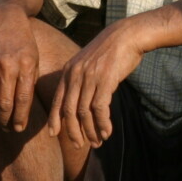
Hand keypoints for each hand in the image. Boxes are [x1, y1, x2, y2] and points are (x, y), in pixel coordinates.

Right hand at [0, 8, 40, 131]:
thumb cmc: (24, 44)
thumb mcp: (34, 61)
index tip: (20, 128)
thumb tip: (24, 112)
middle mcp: (7, 65)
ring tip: (0, 123)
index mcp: (26, 65)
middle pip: (4, 104)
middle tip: (10, 130)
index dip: (21, 118)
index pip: (23, 100)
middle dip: (7, 121)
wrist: (4, 20)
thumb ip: (30, 84)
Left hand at [49, 20, 144, 145]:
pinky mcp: (105, 80)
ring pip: (84, 113)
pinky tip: (107, 132)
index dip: (55, 119)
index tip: (53, 134)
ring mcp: (89, 77)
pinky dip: (102, 124)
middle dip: (72, 131)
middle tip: (79, 145)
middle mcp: (75, 75)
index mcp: (68, 71)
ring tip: (97, 142)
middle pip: (68, 111)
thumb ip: (79, 79)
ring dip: (90, 131)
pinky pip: (99, 109)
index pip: (57, 100)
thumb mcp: (87, 63)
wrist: (127, 35)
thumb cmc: (110, 51)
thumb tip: (78, 102)